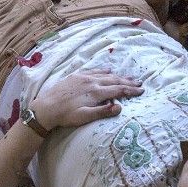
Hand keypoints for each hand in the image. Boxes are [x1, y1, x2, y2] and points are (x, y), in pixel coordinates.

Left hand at [29, 69, 143, 129]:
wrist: (46, 107)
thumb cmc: (66, 115)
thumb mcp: (85, 117)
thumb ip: (102, 112)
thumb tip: (120, 107)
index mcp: (96, 92)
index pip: (118, 90)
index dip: (131, 90)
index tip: (142, 90)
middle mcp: (92, 82)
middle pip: (114, 80)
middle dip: (128, 81)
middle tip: (140, 82)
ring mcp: (83, 77)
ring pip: (105, 74)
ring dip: (118, 75)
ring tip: (128, 76)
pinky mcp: (76, 76)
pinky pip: (93, 70)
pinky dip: (103, 70)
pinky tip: (107, 69)